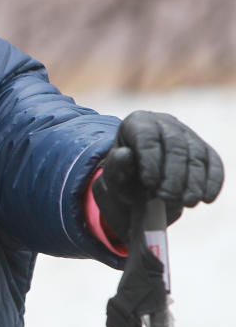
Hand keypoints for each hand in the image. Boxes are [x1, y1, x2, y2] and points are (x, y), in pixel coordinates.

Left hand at [93, 110, 223, 240]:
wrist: (137, 187)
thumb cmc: (123, 178)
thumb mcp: (113, 176)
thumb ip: (116, 166)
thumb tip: (125, 153)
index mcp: (137, 123)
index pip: (147, 136)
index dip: (150, 160)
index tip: (150, 183)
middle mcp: (164, 123)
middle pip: (175, 144)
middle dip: (174, 174)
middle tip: (167, 197)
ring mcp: (186, 135)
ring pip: (196, 154)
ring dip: (193, 181)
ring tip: (186, 202)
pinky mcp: (204, 150)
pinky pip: (213, 163)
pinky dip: (211, 182)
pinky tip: (205, 198)